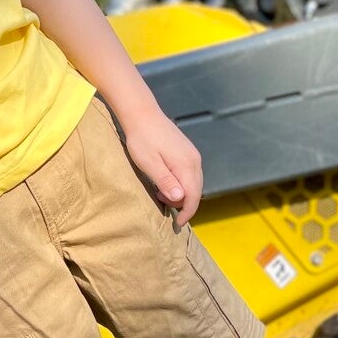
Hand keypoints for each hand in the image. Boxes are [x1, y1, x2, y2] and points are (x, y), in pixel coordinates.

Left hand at [118, 108, 203, 222]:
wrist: (142, 114)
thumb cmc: (141, 140)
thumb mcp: (149, 164)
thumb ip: (166, 181)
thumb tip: (180, 199)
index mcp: (186, 165)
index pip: (193, 196)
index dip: (187, 213)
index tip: (177, 224)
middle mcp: (194, 160)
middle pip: (196, 191)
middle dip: (182, 204)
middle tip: (161, 203)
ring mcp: (192, 155)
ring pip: (193, 183)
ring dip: (180, 194)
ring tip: (159, 192)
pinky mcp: (187, 151)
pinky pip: (189, 174)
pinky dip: (180, 183)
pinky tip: (164, 182)